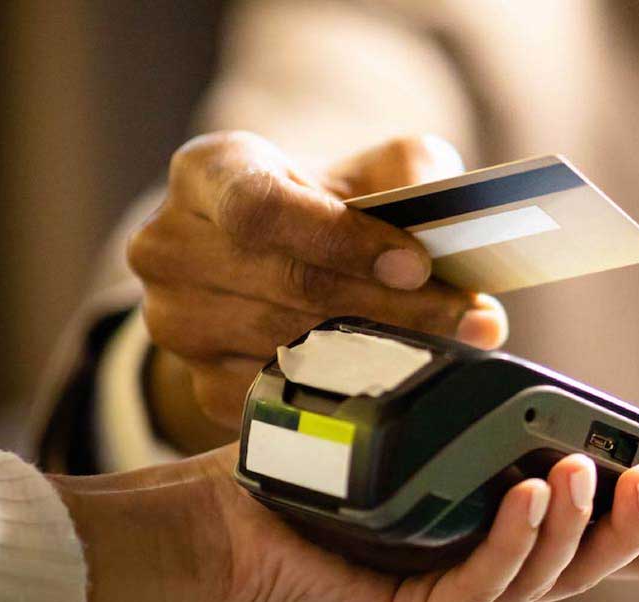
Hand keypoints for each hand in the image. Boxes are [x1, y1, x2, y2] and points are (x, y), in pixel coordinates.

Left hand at [50, 448, 638, 601]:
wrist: (197, 524)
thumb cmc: (292, 473)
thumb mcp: (405, 438)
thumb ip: (471, 432)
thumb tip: (534, 385)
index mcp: (484, 549)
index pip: (593, 554)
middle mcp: (475, 590)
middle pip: (588, 573)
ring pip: (545, 584)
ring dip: (582, 529)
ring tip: (604, 474)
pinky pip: (482, 590)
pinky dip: (517, 543)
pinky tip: (536, 495)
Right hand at [129, 131, 505, 440]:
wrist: (271, 260)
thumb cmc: (327, 207)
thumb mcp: (370, 169)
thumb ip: (414, 174)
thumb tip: (456, 217)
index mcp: (206, 172)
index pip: (260, 209)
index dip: (342, 241)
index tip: (417, 265)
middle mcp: (170, 245)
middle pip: (287, 286)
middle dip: (390, 305)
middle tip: (468, 318)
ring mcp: (176, 321)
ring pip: (287, 347)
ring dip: (380, 352)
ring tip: (449, 347)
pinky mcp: (199, 382)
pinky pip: (279, 396)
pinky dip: (345, 392)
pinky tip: (398, 379)